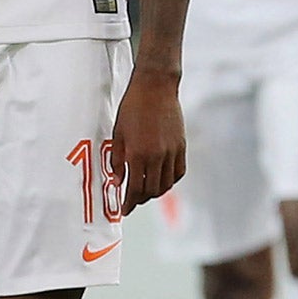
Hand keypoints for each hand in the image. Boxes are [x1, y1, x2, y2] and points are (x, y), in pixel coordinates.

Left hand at [111, 67, 184, 213]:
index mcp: (138, 154)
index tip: (123, 210)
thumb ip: (117, 161)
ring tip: (145, 191)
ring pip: (166, 185)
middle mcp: (157, 157)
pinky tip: (161, 179)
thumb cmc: (132, 108)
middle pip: (151, 191)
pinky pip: (178, 173)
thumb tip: (116, 182)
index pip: (134, 189)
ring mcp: (172, 152)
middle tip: (132, 200)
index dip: (128, 203)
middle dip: (140, 200)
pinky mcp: (181, 147)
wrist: (155, 88)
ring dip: (155, 192)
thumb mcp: (117, 134)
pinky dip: (170, 181)